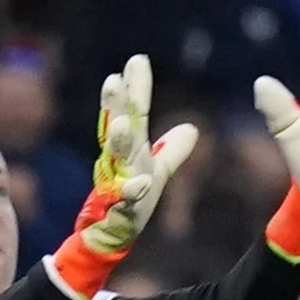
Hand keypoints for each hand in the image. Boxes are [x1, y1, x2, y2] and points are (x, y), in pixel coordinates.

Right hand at [48, 55, 199, 299]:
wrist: (107, 238)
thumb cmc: (130, 202)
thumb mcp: (156, 171)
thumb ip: (172, 150)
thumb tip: (192, 127)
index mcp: (130, 150)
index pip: (134, 113)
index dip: (136, 88)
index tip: (137, 60)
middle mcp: (119, 161)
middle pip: (118, 127)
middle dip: (116, 105)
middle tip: (114, 80)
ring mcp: (115, 183)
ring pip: (115, 158)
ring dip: (118, 140)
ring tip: (123, 124)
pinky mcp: (117, 209)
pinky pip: (125, 198)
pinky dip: (133, 190)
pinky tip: (143, 182)